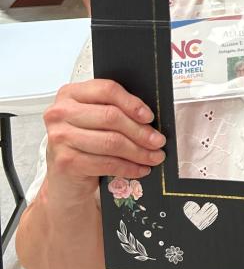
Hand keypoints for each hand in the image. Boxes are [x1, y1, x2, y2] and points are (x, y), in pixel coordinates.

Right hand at [42, 79, 165, 203]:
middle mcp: (60, 113)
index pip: (107, 90)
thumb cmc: (82, 143)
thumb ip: (114, 110)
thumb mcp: (93, 121)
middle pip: (111, 116)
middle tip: (158, 141)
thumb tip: (149, 120)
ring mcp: (60, 137)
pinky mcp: (65, 162)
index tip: (149, 117)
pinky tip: (140, 169)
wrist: (64, 178)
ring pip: (111, 141)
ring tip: (154, 156)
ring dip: (138, 152)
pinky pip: (106, 163)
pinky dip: (128, 167)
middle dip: (141, 131)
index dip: (132, 103)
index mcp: (70, 94)